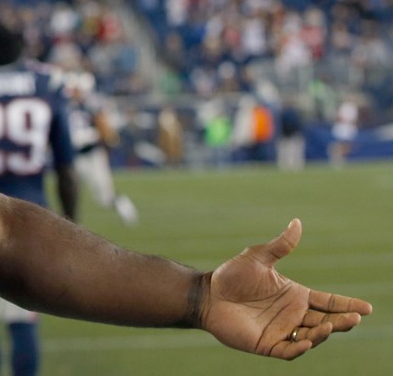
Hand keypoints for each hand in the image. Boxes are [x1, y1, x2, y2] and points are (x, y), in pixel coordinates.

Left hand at [202, 218, 372, 359]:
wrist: (206, 294)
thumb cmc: (231, 276)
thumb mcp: (258, 257)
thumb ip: (280, 245)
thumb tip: (297, 223)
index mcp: (296, 295)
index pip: (329, 302)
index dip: (347, 305)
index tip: (367, 308)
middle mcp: (293, 315)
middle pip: (326, 321)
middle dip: (342, 321)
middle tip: (354, 318)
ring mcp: (281, 331)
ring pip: (312, 337)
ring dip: (323, 334)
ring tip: (329, 326)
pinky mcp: (267, 344)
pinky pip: (289, 351)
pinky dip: (300, 349)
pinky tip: (307, 341)